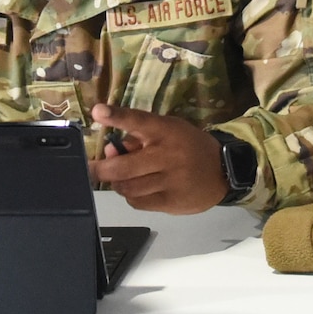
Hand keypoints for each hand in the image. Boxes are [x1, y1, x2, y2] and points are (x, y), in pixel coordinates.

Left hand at [89, 103, 227, 214]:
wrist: (223, 171)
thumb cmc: (187, 146)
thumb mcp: (167, 131)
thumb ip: (137, 137)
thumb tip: (109, 150)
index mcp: (165, 131)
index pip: (138, 120)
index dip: (117, 116)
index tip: (97, 112)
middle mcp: (167, 155)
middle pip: (123, 167)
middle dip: (100, 169)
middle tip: (89, 169)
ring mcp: (171, 181)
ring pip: (128, 187)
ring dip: (117, 183)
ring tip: (121, 178)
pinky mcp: (173, 202)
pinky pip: (138, 202)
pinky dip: (130, 196)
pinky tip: (136, 189)